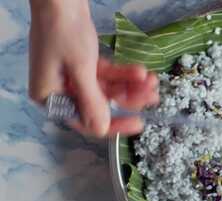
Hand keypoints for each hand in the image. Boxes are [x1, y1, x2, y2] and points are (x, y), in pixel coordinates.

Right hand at [29, 0, 158, 136]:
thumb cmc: (64, 31)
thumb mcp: (80, 69)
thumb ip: (92, 100)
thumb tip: (101, 129)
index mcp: (49, 97)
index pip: (84, 121)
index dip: (113, 124)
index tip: (138, 123)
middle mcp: (60, 90)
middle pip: (100, 104)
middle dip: (129, 99)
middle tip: (153, 96)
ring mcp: (72, 77)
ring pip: (107, 89)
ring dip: (131, 85)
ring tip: (152, 81)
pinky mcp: (82, 64)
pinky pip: (107, 75)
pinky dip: (123, 73)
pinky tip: (141, 71)